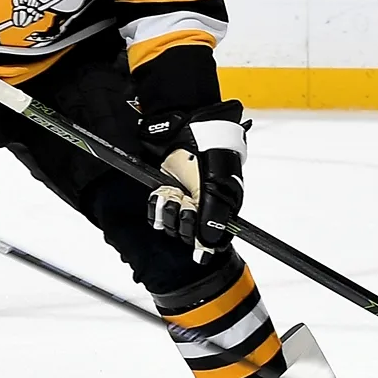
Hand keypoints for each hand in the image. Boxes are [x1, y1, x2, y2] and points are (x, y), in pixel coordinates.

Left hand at [144, 99, 246, 251]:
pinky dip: (156, 207)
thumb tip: (207, 247)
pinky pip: (156, 215)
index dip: (201, 240)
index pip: (210, 240)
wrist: (186, 131)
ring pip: (170, 226)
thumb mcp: (215, 187)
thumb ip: (213, 218)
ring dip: (168, 211)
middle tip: (185, 202)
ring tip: (172, 194)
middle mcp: (201, 210)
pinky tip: (163, 193)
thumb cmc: (208, 153)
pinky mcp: (165, 195)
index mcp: (220, 210)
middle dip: (182, 220)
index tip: (195, 236)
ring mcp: (182, 203)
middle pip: (187, 235)